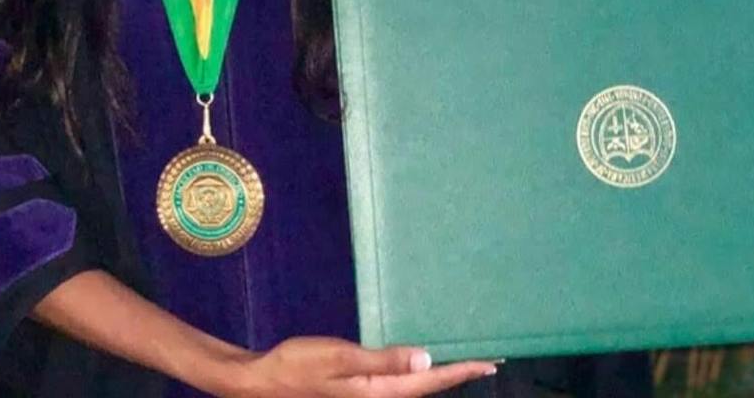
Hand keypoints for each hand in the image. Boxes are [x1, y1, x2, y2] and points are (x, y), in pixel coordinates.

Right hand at [226, 336, 497, 397]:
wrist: (263, 382)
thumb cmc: (299, 365)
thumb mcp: (340, 359)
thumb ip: (384, 361)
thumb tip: (428, 362)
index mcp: (379, 393)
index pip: (429, 384)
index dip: (460, 372)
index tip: (490, 362)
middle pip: (427, 390)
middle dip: (457, 376)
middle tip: (487, 362)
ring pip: (413, 390)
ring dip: (439, 378)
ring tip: (461, 363)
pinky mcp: (358, 392)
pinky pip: (397, 386)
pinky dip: (416, 377)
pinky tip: (417, 367)